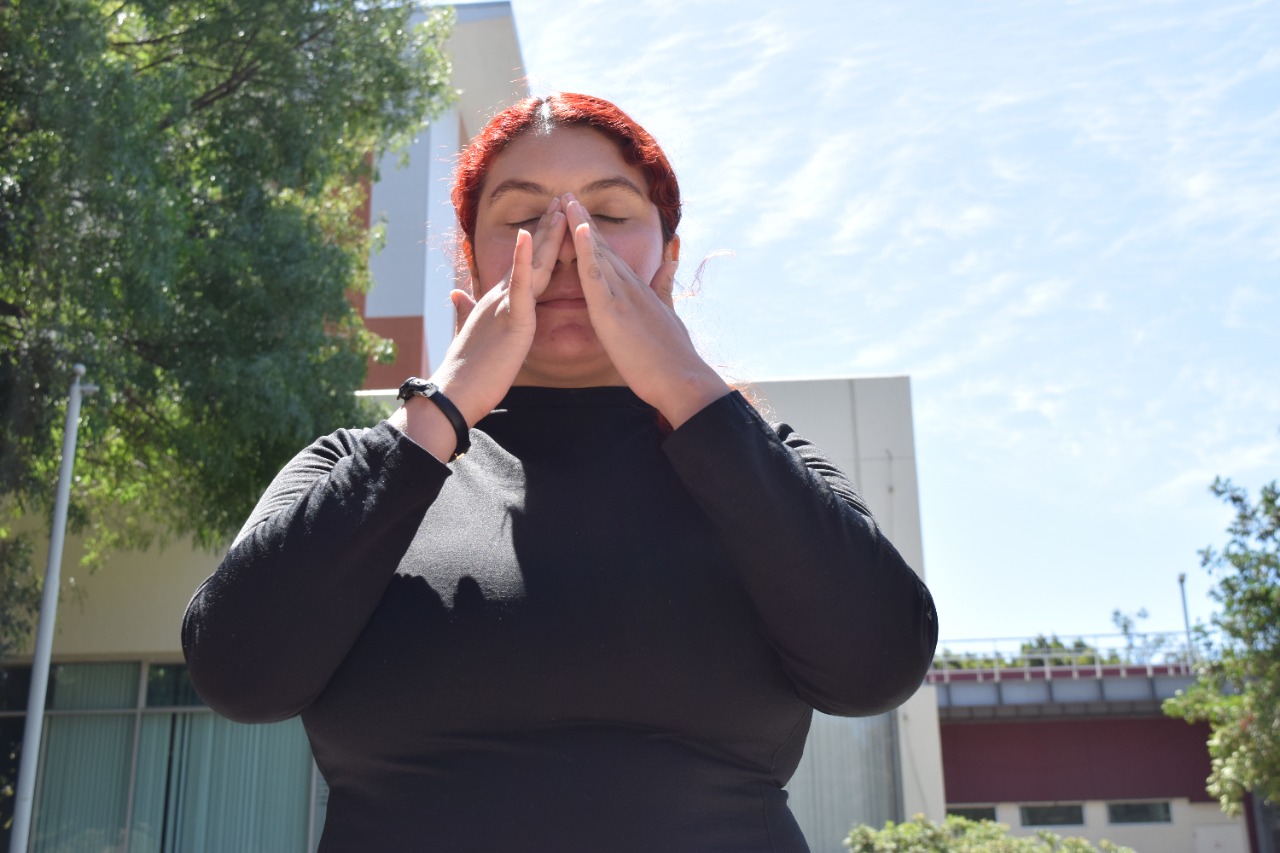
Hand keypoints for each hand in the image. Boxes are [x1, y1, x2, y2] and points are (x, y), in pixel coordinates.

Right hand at [389, 198, 565, 458]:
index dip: (538, 242)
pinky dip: (523, 261)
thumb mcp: (469, 335)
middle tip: (562, 200)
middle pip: (530, 257)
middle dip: (547, 228)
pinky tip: (528, 237)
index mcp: (497, 303)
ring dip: (544, 234)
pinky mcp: (512, 321)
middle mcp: (500, 298)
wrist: (453, 395)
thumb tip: (455, 295)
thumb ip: (464, 313)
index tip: (552, 219)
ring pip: (530, 265)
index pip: (523, 267)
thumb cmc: (466, 374)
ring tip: (557, 208)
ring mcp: (505, 306)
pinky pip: (520, 287)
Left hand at [564, 196, 727, 427]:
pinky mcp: (613, 310)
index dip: (594, 234)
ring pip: (597, 254)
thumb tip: (670, 263)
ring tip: (566, 201)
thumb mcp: (669, 314)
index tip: (580, 213)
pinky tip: (577, 231)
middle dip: (582, 221)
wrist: (682, 378)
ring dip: (580, 226)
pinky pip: (595, 276)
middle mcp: (630, 286)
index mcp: (638, 290)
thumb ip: (665, 287)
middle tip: (566, 195)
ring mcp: (622, 295)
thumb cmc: (673, 356)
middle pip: (601, 247)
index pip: (611, 256)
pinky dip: (586, 252)